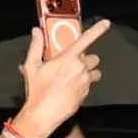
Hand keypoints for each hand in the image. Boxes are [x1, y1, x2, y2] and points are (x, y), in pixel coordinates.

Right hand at [16, 19, 107, 137]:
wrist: (44, 114)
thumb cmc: (38, 90)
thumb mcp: (32, 66)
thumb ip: (36, 46)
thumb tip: (36, 32)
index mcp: (68, 58)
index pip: (86, 40)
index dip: (97, 30)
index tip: (106, 23)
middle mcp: (80, 68)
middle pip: (93, 58)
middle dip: (85, 59)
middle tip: (72, 63)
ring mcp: (85, 82)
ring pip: (95, 72)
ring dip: (88, 72)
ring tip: (74, 76)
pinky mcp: (86, 93)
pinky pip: (89, 85)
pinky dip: (83, 84)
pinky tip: (69, 88)